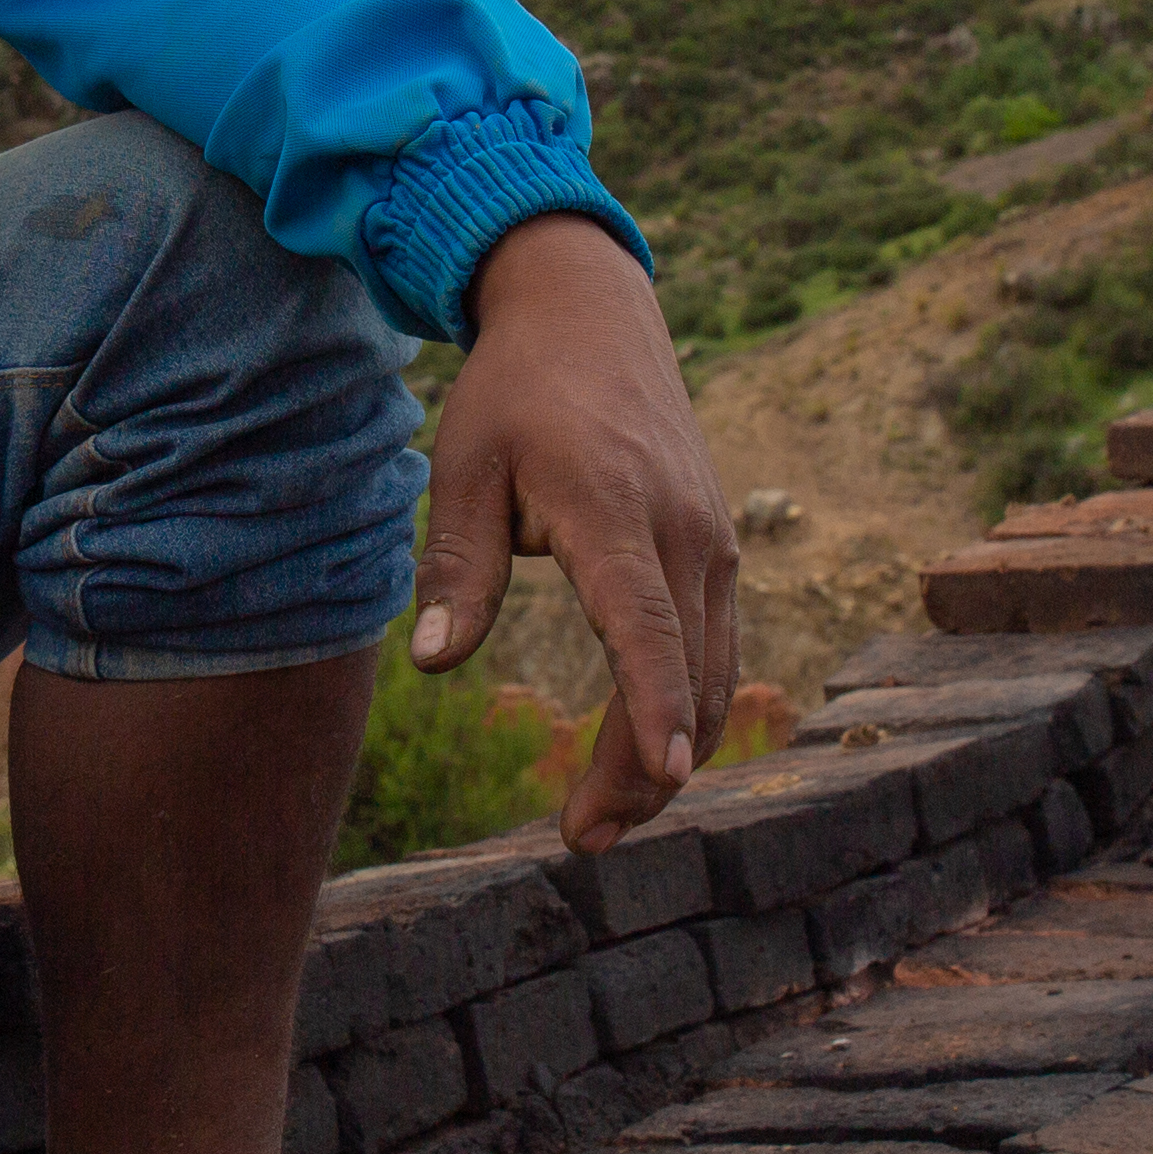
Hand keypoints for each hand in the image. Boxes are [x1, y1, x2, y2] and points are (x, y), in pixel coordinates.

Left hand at [410, 214, 737, 854]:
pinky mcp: (716, 551)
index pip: (643, 623)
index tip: (662, 773)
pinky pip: (715, 649)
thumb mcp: (463, 465)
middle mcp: (681, 530)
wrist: (591, 315)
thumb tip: (436, 660)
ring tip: (602, 818)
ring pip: (713, 675)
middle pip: (684, 675)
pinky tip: (642, 754)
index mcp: (611, 508)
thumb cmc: (514, 392)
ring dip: (668, 755)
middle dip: (644, 772)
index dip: (651, 703)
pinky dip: (685, 710)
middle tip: (580, 839)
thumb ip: (459, 565)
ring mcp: (711, 541)